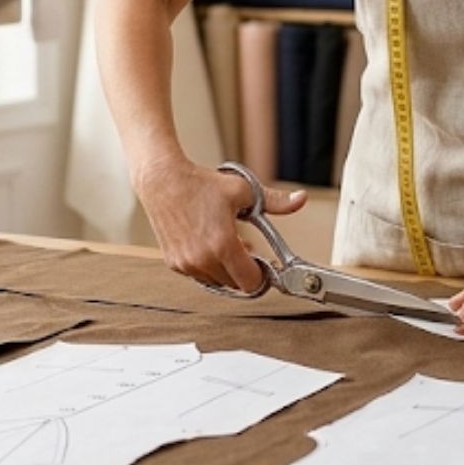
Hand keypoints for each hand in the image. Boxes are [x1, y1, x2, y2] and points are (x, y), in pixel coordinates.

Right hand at [134, 156, 307, 291]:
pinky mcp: (173, 263)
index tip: (263, 263)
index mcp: (223, 244)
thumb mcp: (243, 190)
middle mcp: (203, 259)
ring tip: (226, 243)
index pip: (250, 282)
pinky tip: (209, 244)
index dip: (261, 274)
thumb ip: (275, 202)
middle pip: (235, 284)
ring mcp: (186, 264)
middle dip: (244, 269)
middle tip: (246, 248)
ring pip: (217, 282)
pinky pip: (199, 275)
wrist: (162, 180)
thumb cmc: (200, 184)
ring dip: (225, 269)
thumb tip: (301, 199)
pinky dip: (208, 265)